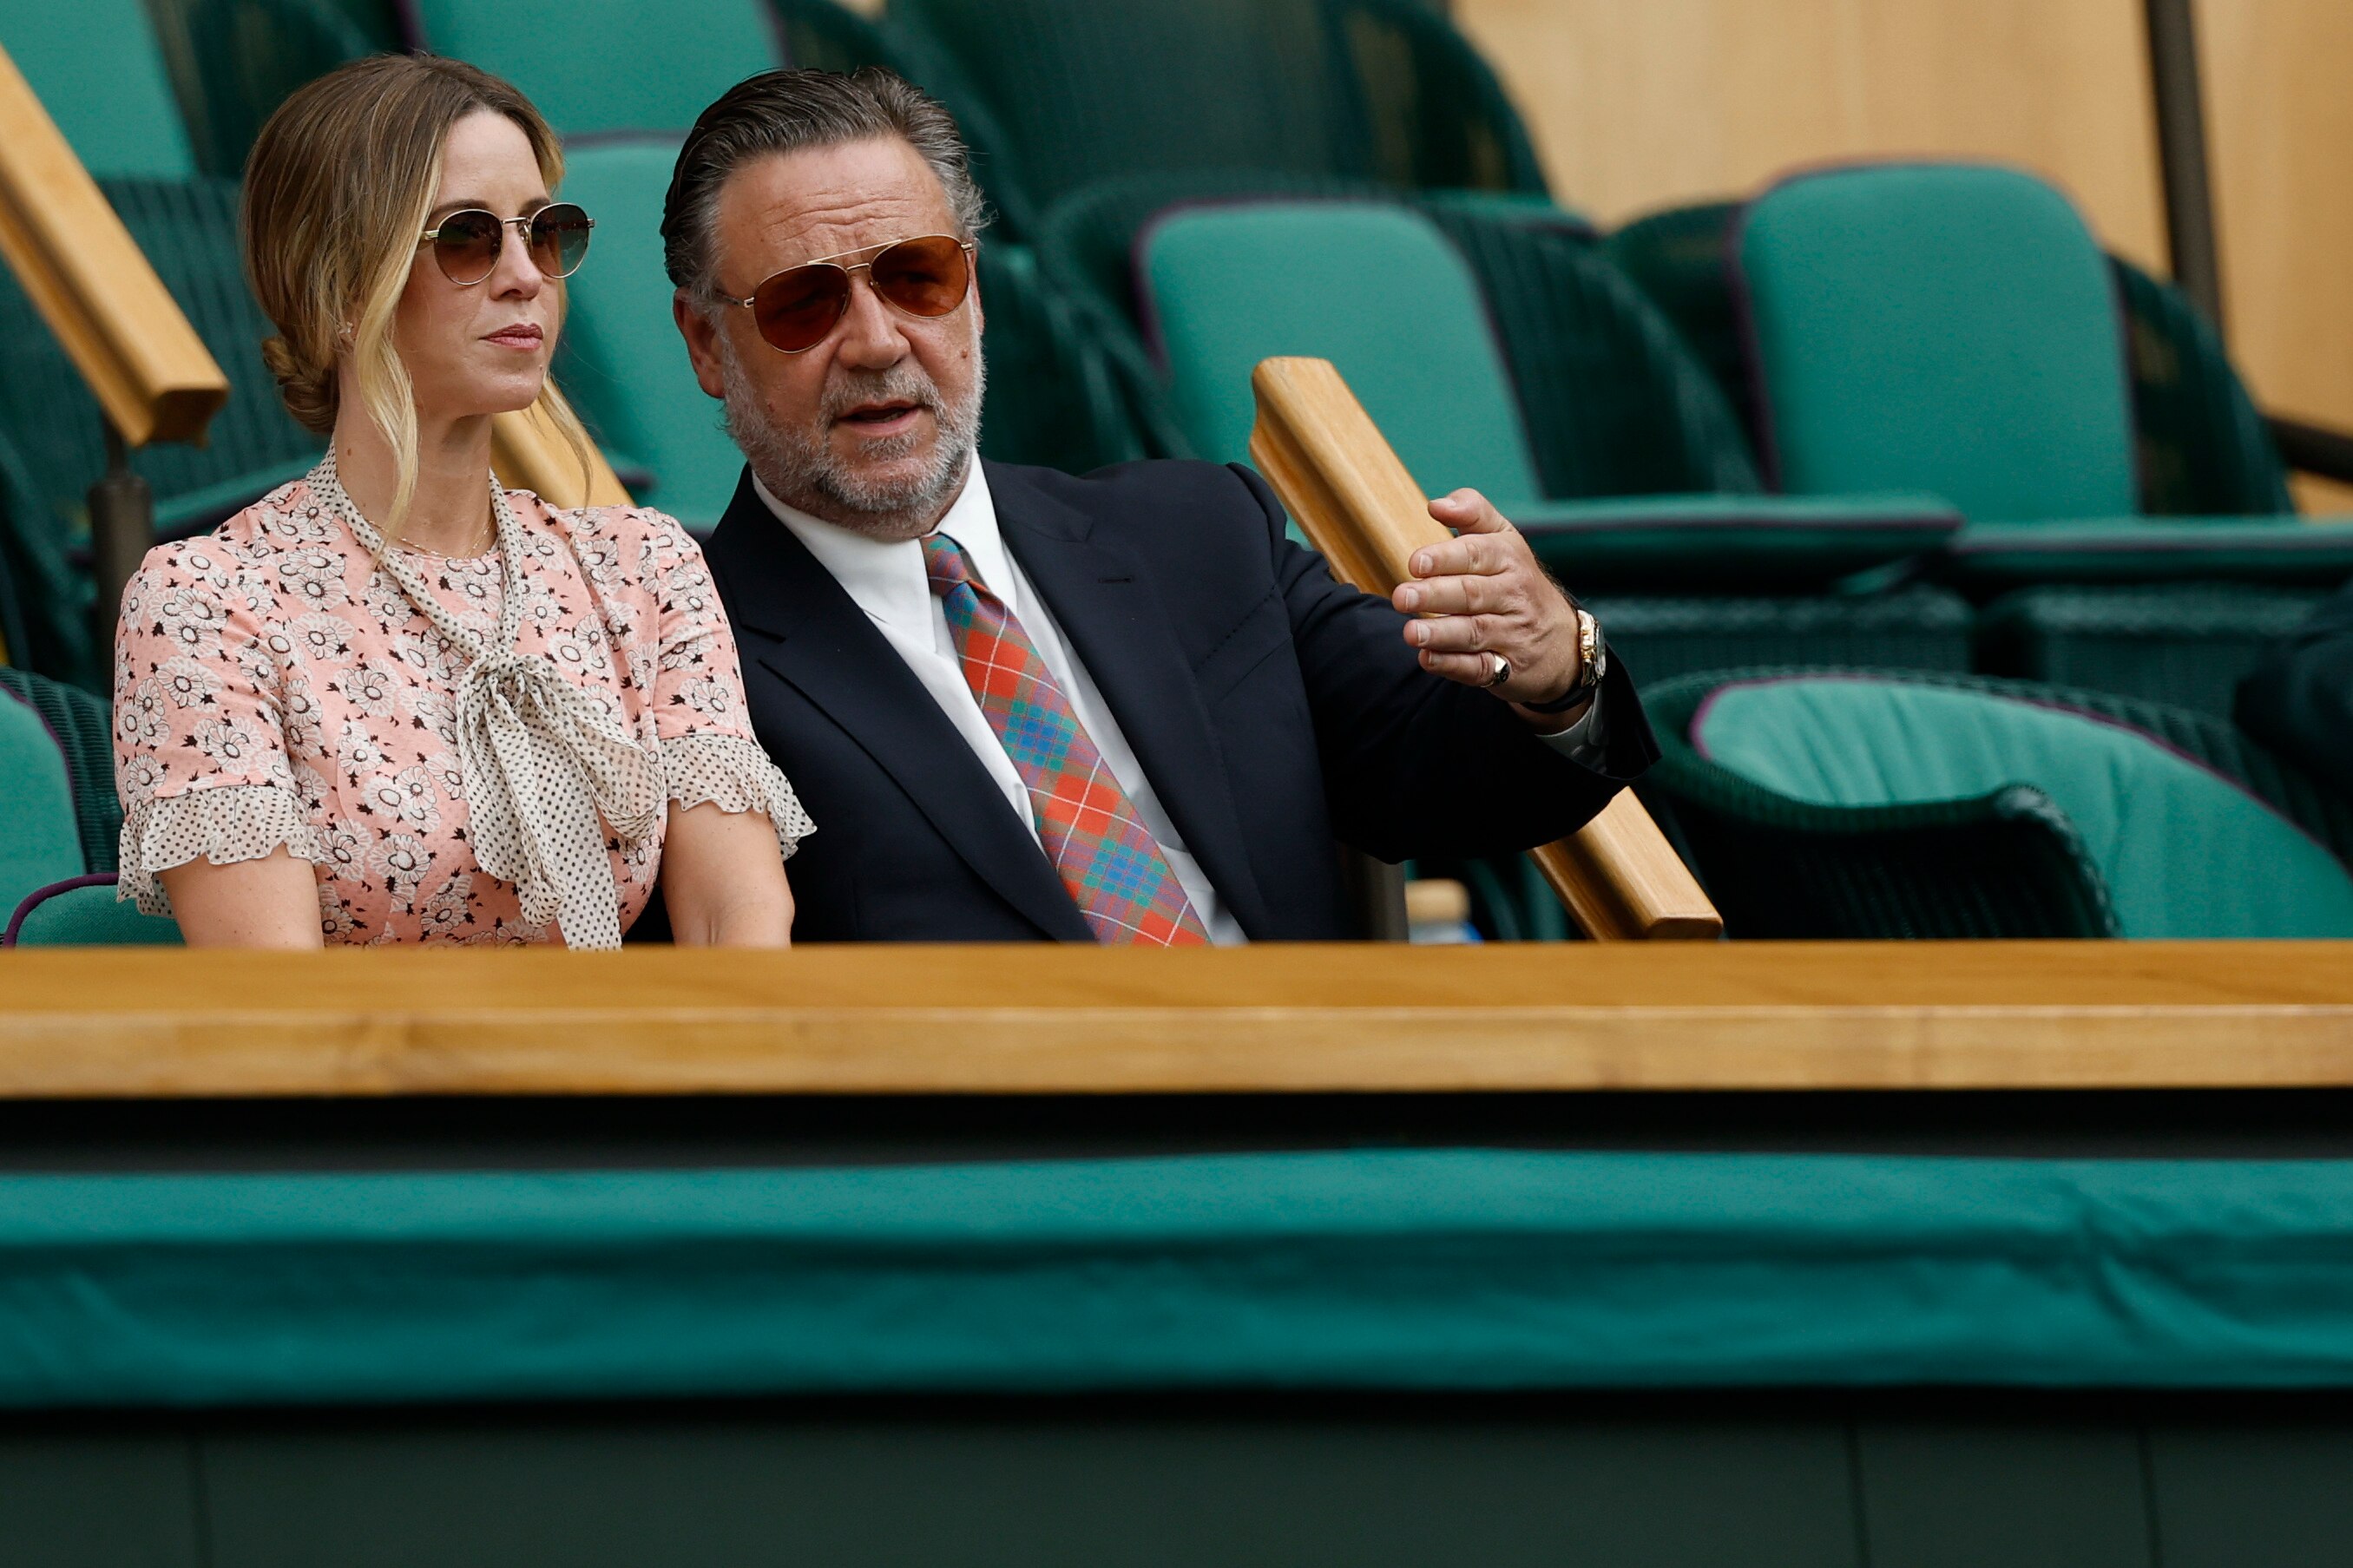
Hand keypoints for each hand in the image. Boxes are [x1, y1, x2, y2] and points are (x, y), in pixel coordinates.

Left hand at [1390, 489, 1585, 715]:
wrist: (1564, 643)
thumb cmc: (1517, 582)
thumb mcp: (1504, 540)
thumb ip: (1472, 513)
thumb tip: (1436, 504)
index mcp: (1510, 559)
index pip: (1478, 554)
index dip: (1446, 558)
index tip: (1416, 563)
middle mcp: (1514, 595)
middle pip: (1472, 594)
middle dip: (1435, 595)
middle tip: (1401, 597)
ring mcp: (1513, 634)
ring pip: (1476, 632)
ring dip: (1441, 633)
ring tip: (1411, 632)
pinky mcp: (1508, 669)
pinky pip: (1480, 668)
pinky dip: (1453, 665)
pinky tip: (1428, 658)